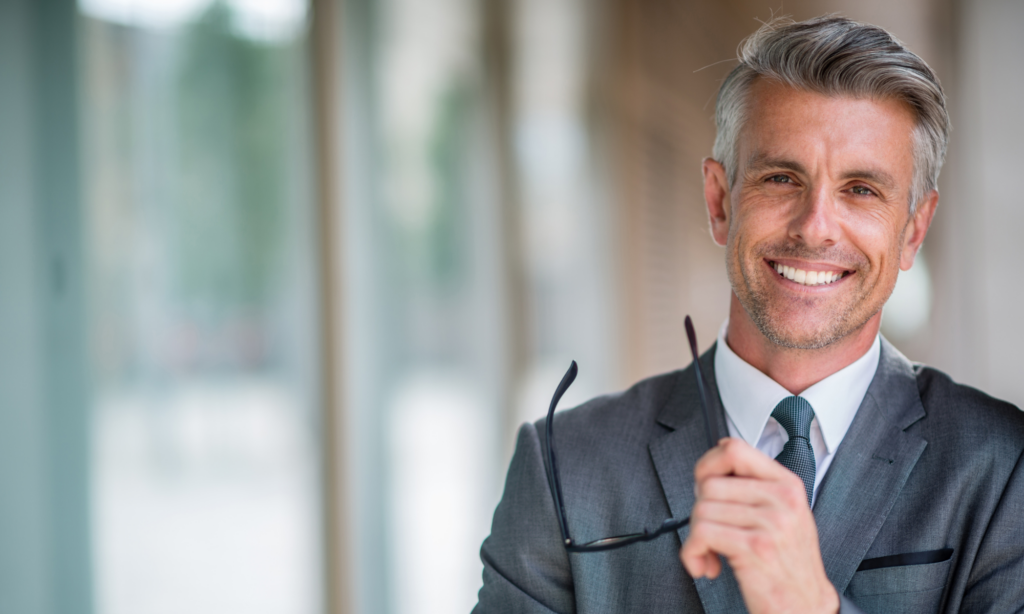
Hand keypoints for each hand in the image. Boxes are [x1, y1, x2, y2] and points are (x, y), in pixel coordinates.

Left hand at [680, 438, 839, 613]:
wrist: (806, 607)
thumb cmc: (789, 566)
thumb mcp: (784, 516)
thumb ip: (756, 487)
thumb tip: (718, 459)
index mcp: (787, 485)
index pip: (735, 449)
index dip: (708, 464)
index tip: (702, 483)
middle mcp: (782, 500)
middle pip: (710, 484)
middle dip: (700, 510)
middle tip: (711, 530)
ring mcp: (771, 522)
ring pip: (702, 509)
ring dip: (696, 538)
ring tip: (712, 552)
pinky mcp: (755, 547)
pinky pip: (701, 534)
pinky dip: (693, 553)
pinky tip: (707, 564)